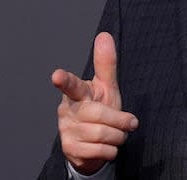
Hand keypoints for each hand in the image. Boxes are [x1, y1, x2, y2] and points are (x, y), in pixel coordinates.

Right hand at [51, 32, 138, 174]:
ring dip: (117, 136)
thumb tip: (104, 35)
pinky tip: (107, 147)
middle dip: (119, 120)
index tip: (57, 75)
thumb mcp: (106, 87)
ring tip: (117, 134)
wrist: (92, 143)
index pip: (71, 85)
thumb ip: (106, 64)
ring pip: (101, 134)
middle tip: (129, 123)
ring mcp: (66, 130)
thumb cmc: (99, 108)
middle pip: (99, 114)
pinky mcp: (70, 149)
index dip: (64, 80)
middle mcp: (67, 110)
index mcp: (77, 93)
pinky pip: (100, 151)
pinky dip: (111, 150)